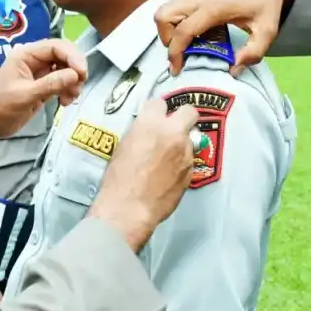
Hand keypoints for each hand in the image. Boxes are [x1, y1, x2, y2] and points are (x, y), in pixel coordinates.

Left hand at [0, 39, 86, 149]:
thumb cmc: (0, 107)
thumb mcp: (25, 95)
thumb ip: (50, 84)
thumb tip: (75, 74)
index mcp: (25, 54)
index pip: (55, 46)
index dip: (72, 56)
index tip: (82, 72)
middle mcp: (34, 60)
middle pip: (64, 56)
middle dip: (75, 69)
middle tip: (79, 85)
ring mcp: (40, 73)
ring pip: (66, 70)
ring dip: (73, 82)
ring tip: (70, 98)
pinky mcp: (43, 86)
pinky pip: (63, 82)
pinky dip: (68, 90)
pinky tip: (64, 102)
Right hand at [87, 99, 200, 252]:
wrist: (129, 208)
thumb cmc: (118, 179)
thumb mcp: (124, 146)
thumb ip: (141, 133)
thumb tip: (148, 131)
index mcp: (151, 124)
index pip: (159, 103)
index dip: (156, 111)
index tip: (154, 118)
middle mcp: (173, 134)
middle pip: (189, 111)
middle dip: (182, 117)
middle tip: (173, 128)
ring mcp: (185, 153)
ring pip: (190, 139)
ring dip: (181, 145)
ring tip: (166, 160)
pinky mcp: (191, 172)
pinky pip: (189, 160)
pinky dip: (180, 164)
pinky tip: (167, 176)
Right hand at [153, 0, 302, 75]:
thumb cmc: (266, 0)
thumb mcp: (267, 30)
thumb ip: (253, 53)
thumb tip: (233, 69)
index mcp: (213, 7)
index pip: (182, 31)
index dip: (175, 53)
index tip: (177, 70)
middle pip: (163, 17)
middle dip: (167, 39)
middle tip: (182, 52)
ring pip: (164, 10)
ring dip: (169, 30)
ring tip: (188, 42)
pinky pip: (173, 6)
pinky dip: (175, 21)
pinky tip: (196, 30)